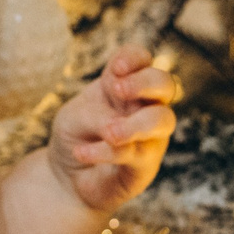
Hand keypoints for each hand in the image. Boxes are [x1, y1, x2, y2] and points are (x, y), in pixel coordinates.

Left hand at [46, 47, 177, 212]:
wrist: (68, 176)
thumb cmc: (76, 136)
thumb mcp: (74, 117)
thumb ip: (96, 115)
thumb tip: (116, 128)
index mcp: (125, 84)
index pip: (141, 59)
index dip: (133, 58)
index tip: (115, 69)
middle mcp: (145, 106)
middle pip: (165, 83)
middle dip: (145, 82)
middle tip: (118, 90)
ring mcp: (150, 135)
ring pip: (163, 120)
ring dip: (135, 124)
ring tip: (109, 133)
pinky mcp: (147, 164)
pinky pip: (136, 153)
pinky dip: (105, 152)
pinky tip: (81, 152)